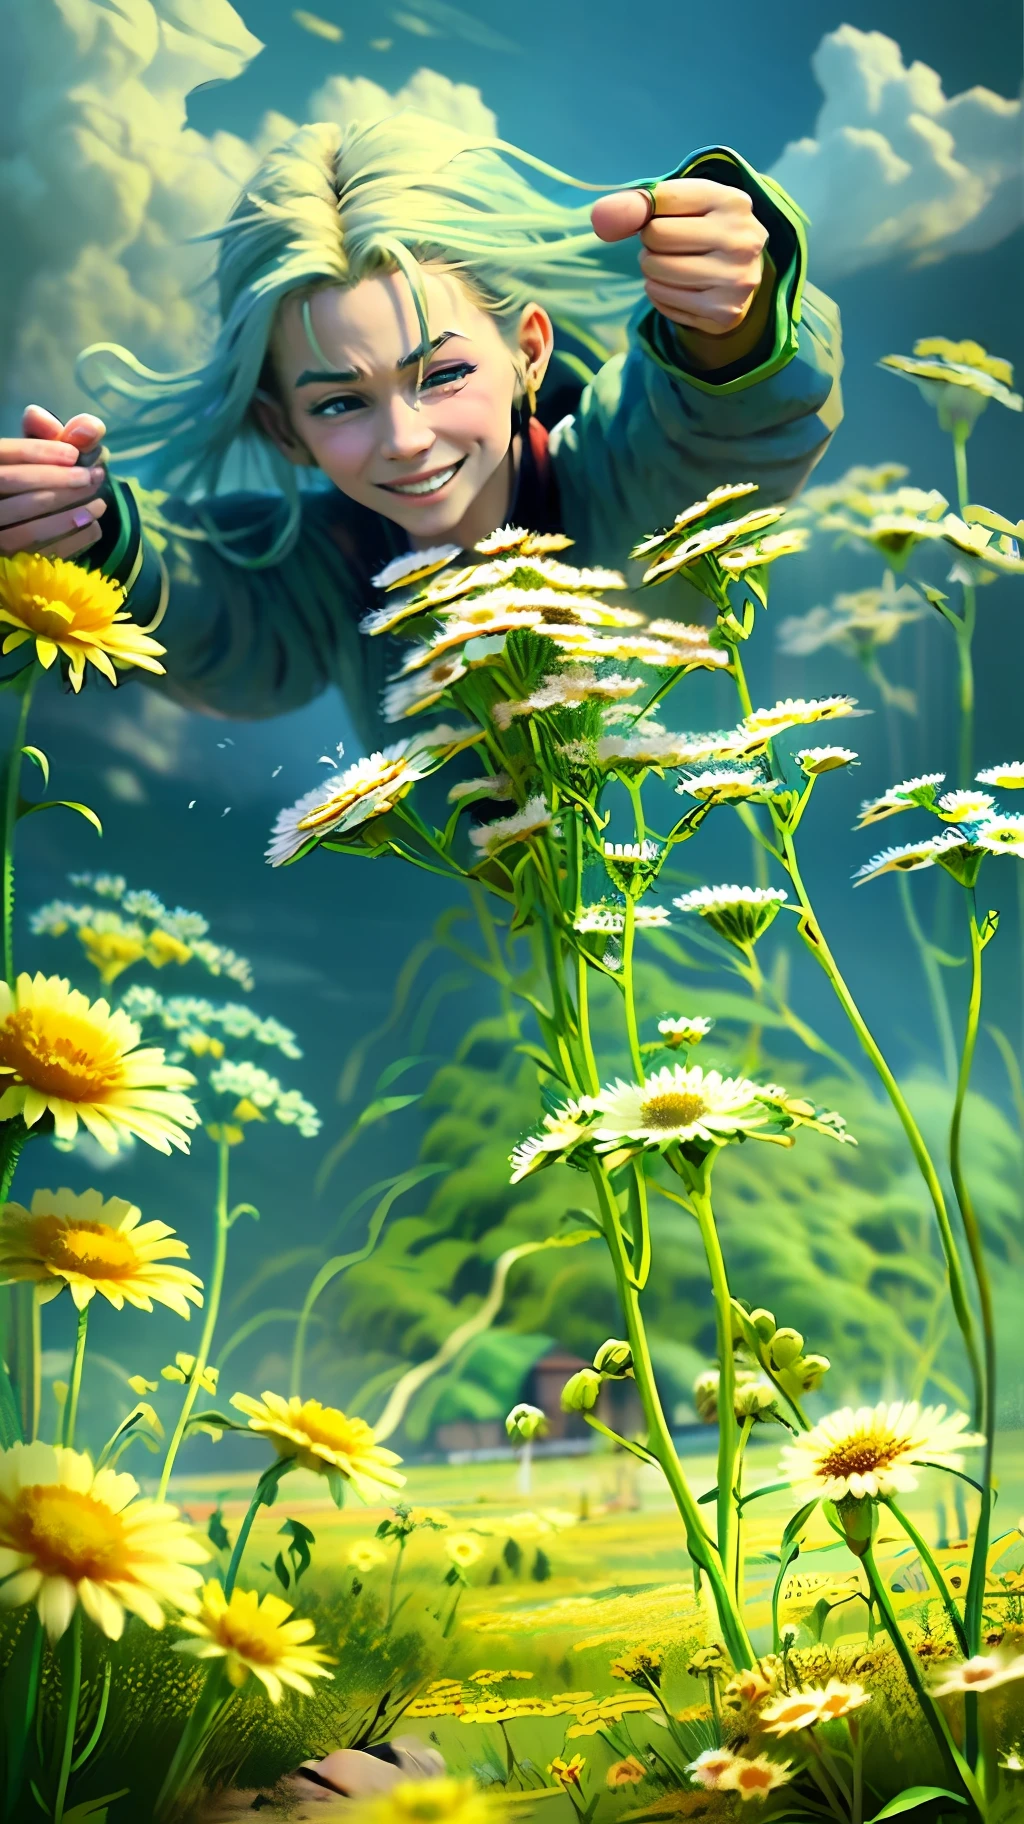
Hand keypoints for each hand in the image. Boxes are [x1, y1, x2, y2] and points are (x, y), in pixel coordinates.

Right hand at [0, 405, 107, 560]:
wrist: (18, 528)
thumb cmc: (27, 483)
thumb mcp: (30, 456)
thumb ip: (51, 435)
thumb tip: (90, 426)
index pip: (1, 454)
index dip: (36, 451)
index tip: (74, 454)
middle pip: (12, 485)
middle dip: (58, 480)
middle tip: (93, 478)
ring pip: (25, 526)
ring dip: (68, 513)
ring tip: (99, 503)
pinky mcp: (9, 565)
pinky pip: (39, 554)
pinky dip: (71, 541)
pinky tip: (93, 527)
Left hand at [590, 178, 767, 334]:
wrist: (740, 274)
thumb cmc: (702, 229)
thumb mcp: (678, 205)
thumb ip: (636, 202)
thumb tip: (600, 217)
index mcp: (732, 201)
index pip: (662, 198)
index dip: (647, 210)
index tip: (656, 217)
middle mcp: (741, 239)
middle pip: (656, 236)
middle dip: (650, 242)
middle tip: (668, 246)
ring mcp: (735, 279)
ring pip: (655, 270)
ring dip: (651, 269)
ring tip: (671, 265)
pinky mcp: (723, 312)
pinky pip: (662, 300)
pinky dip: (658, 293)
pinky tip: (677, 287)